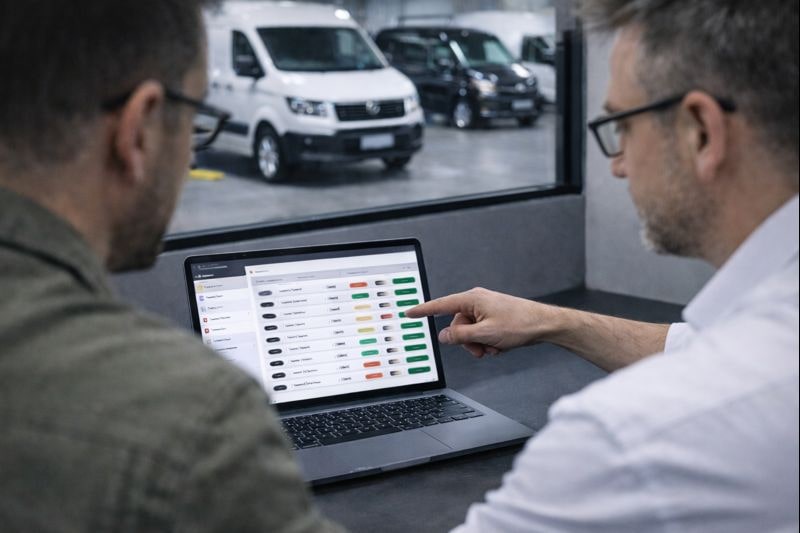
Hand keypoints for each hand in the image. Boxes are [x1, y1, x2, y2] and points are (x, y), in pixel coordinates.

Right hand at [405, 287, 551, 357]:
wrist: (544, 324)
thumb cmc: (519, 324)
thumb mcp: (485, 334)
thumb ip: (460, 336)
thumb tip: (443, 336)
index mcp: (472, 299)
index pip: (440, 305)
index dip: (423, 311)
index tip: (410, 313)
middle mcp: (477, 301)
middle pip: (457, 325)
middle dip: (467, 342)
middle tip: (481, 350)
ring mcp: (485, 308)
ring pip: (469, 332)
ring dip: (478, 344)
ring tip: (494, 348)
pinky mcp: (493, 316)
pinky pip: (481, 332)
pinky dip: (488, 342)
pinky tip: (500, 345)